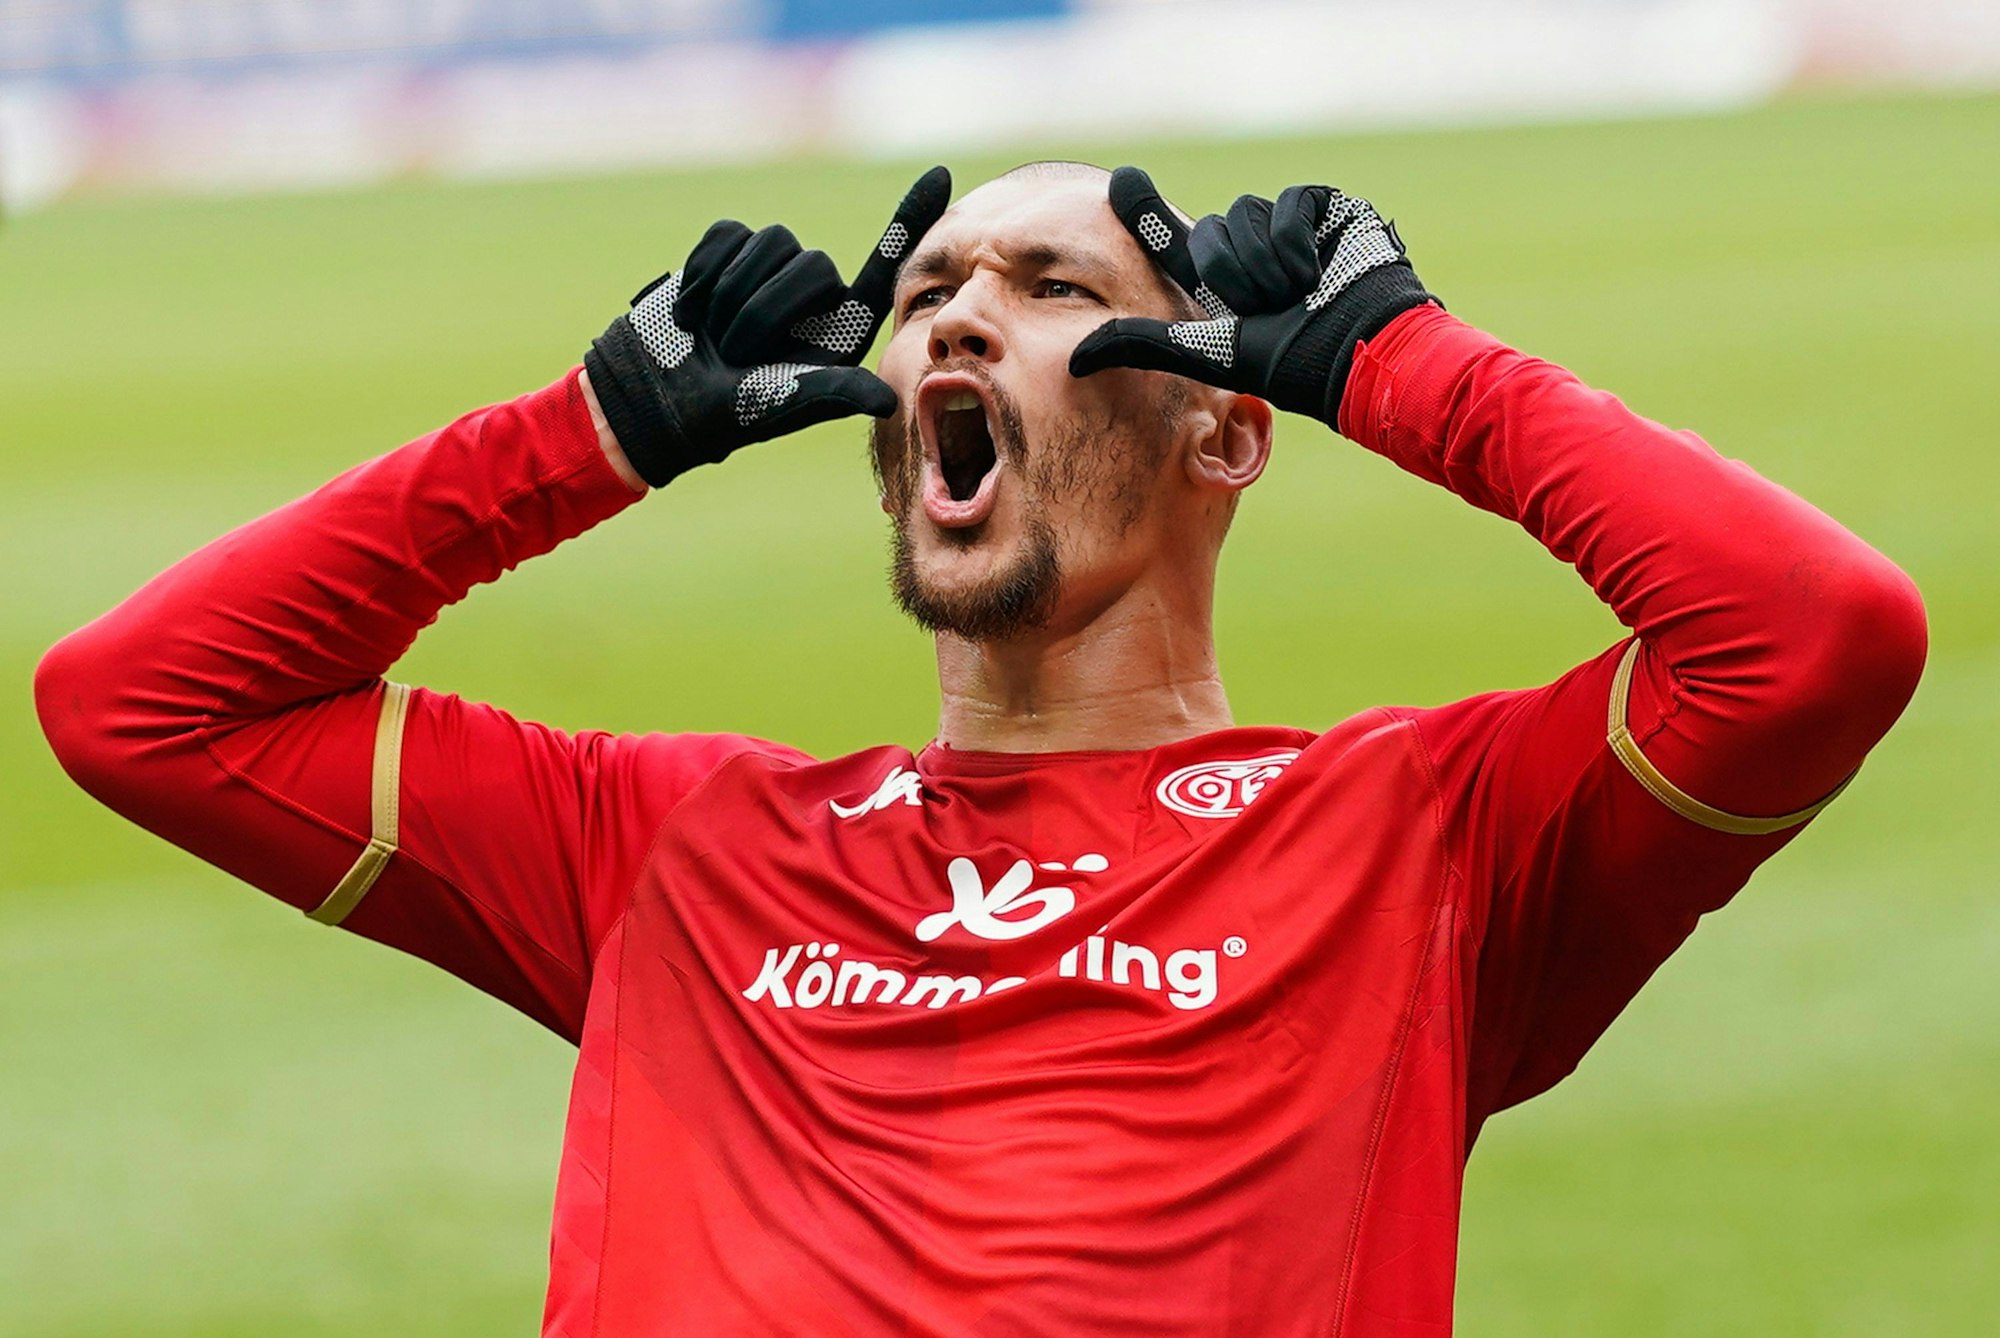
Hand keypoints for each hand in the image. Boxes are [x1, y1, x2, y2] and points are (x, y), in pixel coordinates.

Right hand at [584, 166, 951, 486]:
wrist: (658, 397)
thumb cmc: (729, 413)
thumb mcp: (781, 406)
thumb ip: (833, 394)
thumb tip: (887, 401)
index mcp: (840, 328)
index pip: (884, 267)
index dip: (910, 219)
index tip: (943, 171)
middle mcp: (813, 291)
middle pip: (811, 264)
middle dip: (765, 313)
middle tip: (737, 355)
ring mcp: (770, 267)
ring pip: (768, 243)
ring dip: (731, 297)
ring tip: (714, 336)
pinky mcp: (727, 249)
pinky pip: (727, 235)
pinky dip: (702, 275)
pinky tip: (690, 311)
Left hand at [1069, 166, 1435, 427]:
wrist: (1361, 352)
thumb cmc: (1291, 364)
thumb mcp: (1205, 353)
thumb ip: (1141, 344)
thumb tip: (1072, 358)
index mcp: (1224, 286)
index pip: (1175, 242)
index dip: (1146, 212)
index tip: (1121, 180)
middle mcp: (1252, 253)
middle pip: (1211, 231)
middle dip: (1234, 274)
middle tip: (1271, 308)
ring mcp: (1290, 228)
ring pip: (1245, 213)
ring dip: (1267, 263)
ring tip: (1301, 296)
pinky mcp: (1325, 208)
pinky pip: (1288, 202)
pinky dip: (1298, 241)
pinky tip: (1323, 271)